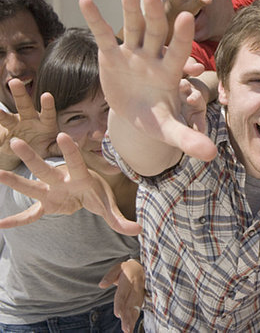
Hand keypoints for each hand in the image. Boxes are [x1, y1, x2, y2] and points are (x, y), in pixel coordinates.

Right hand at [0, 79, 58, 168]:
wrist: (27, 153)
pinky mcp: (5, 135)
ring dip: (1, 114)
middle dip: (20, 94)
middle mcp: (29, 120)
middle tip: (15, 81)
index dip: (47, 105)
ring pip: (7, 118)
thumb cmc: (45, 146)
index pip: (47, 112)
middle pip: (24, 105)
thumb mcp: (53, 148)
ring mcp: (15, 126)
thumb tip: (79, 144)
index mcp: (45, 123)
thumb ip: (61, 147)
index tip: (46, 95)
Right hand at [0, 133, 140, 234]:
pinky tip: (0, 224)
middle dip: (31, 157)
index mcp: (80, 177)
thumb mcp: (109, 205)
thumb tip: (139, 230)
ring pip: (32, 186)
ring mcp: (51, 193)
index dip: (71, 150)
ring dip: (15, 181)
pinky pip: (30, 215)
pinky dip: (17, 221)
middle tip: (15, 142)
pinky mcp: (45, 206)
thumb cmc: (97, 193)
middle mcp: (61, 181)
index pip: (76, 161)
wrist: (87, 194)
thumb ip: (121, 219)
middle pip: (45, 169)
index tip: (63, 136)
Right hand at [79, 0, 217, 167]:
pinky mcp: (112, 55)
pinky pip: (104, 35)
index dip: (182, 36)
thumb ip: (189, 139)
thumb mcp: (169, 130)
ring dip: (130, 8)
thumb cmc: (156, 119)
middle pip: (156, 33)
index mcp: (170, 72)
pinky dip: (96, 19)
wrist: (136, 115)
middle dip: (154, 15)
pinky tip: (85, 0)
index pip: (178, 51)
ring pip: (133, 27)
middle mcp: (153, 58)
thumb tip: (212, 155)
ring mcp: (133, 54)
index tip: (187, 17)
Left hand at [100, 259, 144, 332]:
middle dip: (128, 317)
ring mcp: (140, 294)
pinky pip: (138, 309)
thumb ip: (110, 276)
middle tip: (125, 328)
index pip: (123, 293)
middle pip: (130, 304)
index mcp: (130, 279)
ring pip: (135, 308)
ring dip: (132, 320)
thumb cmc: (127, 269)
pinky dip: (135, 318)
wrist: (141, 267)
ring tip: (128, 330)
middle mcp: (136, 288)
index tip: (117, 314)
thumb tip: (101, 285)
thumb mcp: (118, 267)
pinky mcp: (141, 298)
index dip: (120, 304)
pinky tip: (131, 327)